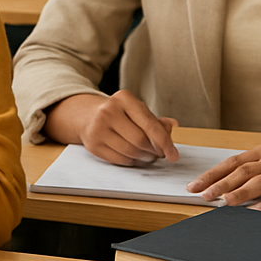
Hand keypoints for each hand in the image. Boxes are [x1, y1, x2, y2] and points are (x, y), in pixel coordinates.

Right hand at [46, 90, 178, 166]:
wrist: (86, 116)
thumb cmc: (118, 114)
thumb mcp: (136, 110)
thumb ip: (155, 120)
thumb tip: (173, 126)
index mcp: (124, 99)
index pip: (149, 124)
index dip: (165, 142)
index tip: (173, 155)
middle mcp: (108, 111)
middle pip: (140, 141)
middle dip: (154, 151)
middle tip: (159, 154)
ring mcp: (98, 128)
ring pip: (131, 152)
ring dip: (144, 158)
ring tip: (147, 154)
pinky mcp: (93, 145)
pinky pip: (120, 160)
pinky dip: (132, 161)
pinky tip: (134, 156)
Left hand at [186, 126, 260, 209]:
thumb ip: (250, 163)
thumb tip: (223, 177)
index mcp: (260, 152)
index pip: (230, 163)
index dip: (211, 175)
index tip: (194, 186)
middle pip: (242, 172)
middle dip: (221, 184)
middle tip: (204, 196)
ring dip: (242, 192)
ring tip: (225, 201)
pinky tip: (260, 209)